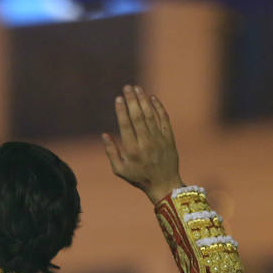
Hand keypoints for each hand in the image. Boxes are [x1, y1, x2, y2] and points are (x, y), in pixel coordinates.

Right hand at [102, 85, 181, 202]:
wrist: (164, 185)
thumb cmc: (139, 178)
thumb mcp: (119, 170)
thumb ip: (111, 152)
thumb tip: (104, 135)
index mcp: (132, 151)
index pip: (126, 125)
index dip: (122, 111)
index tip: (118, 98)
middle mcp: (146, 143)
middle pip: (138, 116)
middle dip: (132, 100)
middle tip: (127, 87)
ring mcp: (159, 140)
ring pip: (151, 115)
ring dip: (143, 100)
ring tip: (137, 88)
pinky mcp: (169, 138)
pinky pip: (164, 119)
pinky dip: (159, 107)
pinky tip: (152, 98)